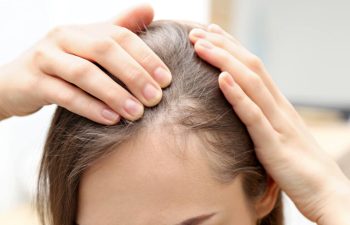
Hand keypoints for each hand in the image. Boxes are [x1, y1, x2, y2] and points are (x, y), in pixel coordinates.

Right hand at [0, 3, 170, 124]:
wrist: (16, 81)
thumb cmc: (63, 65)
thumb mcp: (90, 46)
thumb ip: (119, 29)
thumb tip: (150, 8)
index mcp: (82, 29)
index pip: (121, 36)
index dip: (146, 57)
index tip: (167, 80)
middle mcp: (64, 38)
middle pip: (104, 50)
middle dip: (134, 75)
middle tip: (155, 99)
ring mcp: (45, 58)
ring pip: (84, 73)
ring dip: (115, 93)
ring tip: (137, 112)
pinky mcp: (32, 82)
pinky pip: (64, 94)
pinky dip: (90, 107)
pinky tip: (111, 119)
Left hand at [189, 25, 349, 224]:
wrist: (325, 191)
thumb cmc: (298, 164)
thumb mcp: (277, 134)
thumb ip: (261, 119)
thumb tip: (242, 108)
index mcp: (277, 104)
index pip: (253, 67)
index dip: (231, 47)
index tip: (210, 33)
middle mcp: (278, 106)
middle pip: (249, 67)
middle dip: (222, 46)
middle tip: (197, 31)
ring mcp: (277, 123)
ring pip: (250, 83)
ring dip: (224, 61)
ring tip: (201, 45)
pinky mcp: (274, 144)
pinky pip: (253, 115)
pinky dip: (237, 95)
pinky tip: (221, 79)